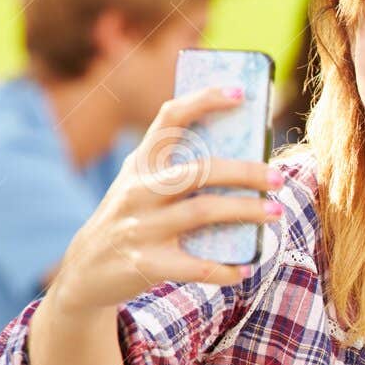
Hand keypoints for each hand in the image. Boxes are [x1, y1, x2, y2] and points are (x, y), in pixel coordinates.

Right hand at [50, 87, 284, 317]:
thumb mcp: (141, 185)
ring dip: (246, 212)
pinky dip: (224, 268)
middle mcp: (139, 190)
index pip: (170, 118)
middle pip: (200, 171)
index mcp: (141, 164)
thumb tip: (245, 157)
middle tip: (278, 178)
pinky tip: (245, 268)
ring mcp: (141, 227)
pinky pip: (195, 265)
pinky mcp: (146, 263)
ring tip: (277, 213)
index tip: (239, 93)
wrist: (86, 271)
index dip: (204, 100)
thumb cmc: (131, 219)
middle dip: (245, 172)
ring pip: (203, 212)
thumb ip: (178, 169)